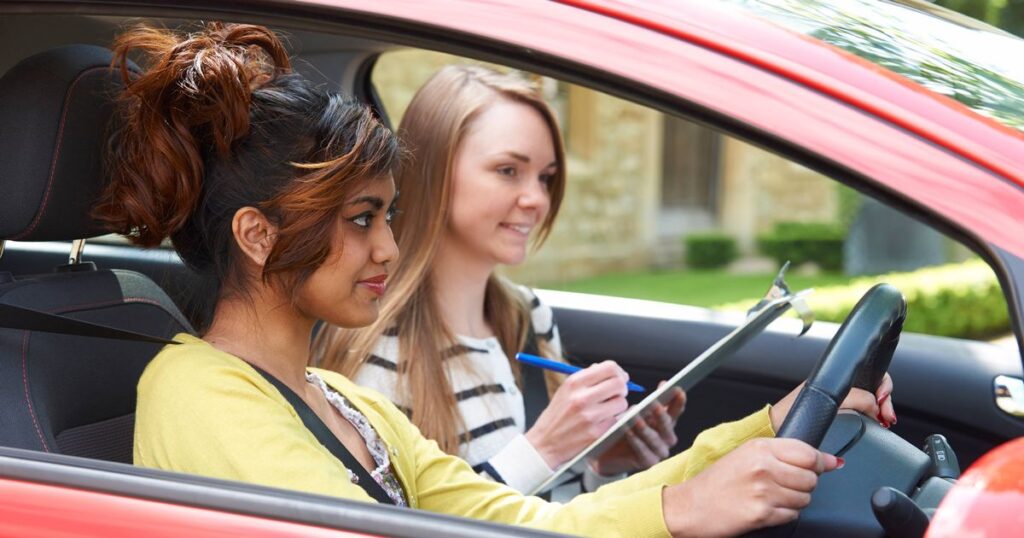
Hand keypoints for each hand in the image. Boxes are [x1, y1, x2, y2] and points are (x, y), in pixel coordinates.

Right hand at [525, 360, 630, 467]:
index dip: (618, 372)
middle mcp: (582, 398)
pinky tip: (603, 421)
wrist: (545, 442)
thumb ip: (587, 378)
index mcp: (574, 383)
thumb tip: (612, 371)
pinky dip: (614, 420)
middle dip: (622, 388)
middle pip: (619, 383)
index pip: (609, 368)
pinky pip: (618, 420)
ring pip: (622, 403)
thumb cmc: (557, 416)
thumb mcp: (565, 390)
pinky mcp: (596, 433)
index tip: (620, 377)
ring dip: (618, 406)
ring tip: (606, 409)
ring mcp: (590, 416)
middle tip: (618, 393)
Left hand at [589, 385, 685, 475]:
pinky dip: (637, 442)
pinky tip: (629, 432)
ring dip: (646, 428)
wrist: (604, 452)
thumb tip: (655, 383)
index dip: (677, 401)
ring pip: (656, 439)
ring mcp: (658, 452)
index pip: (675, 411)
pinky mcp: (647, 463)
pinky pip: (643, 452)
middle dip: (662, 415)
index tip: (677, 389)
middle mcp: (665, 438)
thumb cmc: (621, 429)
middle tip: (655, 404)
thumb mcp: (633, 412)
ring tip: (636, 418)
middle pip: (668, 426)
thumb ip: (646, 400)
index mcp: (664, 424)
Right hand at [662, 438, 841, 536]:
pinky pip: (792, 515)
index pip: (808, 453)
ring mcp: (764, 491)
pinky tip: (766, 509)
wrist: (690, 507)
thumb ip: (783, 454)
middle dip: (804, 483)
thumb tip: (829, 460)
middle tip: (784, 484)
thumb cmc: (716, 483)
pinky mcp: (763, 513)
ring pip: (805, 498)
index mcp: (759, 447)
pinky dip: (784, 514)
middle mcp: (763, 467)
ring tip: (772, 497)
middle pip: (811, 477)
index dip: (819, 462)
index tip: (823, 465)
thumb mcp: (745, 455)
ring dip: (795, 500)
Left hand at [770, 373, 896, 430]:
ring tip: (885, 419)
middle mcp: (839, 387)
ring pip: (872, 399)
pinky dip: (875, 415)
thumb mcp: (831, 399)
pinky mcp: (839, 413)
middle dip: (886, 399)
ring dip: (883, 408)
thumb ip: (856, 397)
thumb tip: (875, 404)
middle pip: (874, 387)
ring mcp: (840, 400)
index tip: (883, 400)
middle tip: (887, 415)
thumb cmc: (794, 410)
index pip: (869, 375)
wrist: (779, 426)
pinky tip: (878, 421)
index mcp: (835, 380)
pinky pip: (864, 410)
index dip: (882, 387)